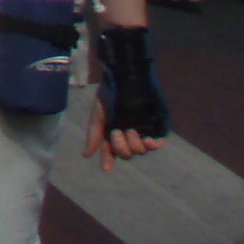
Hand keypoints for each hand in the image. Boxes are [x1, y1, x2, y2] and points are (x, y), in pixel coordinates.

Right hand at [91, 27, 167, 167]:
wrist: (126, 76)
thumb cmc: (109, 93)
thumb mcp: (97, 113)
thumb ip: (94, 133)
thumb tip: (86, 155)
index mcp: (112, 133)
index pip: (110, 151)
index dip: (108, 159)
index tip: (107, 167)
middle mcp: (127, 135)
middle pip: (126, 154)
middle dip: (122, 147)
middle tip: (119, 132)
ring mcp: (142, 131)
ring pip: (140, 151)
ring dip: (136, 145)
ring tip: (133, 132)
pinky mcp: (156, 127)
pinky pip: (157, 143)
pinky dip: (154, 145)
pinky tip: (151, 141)